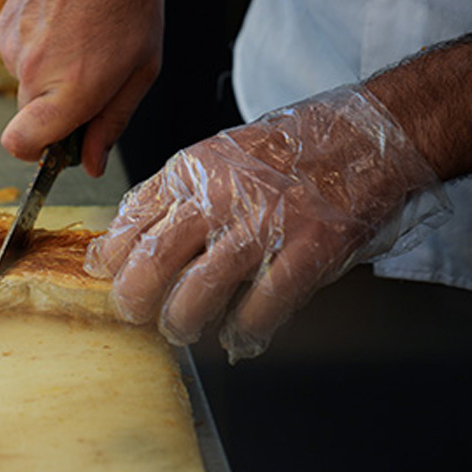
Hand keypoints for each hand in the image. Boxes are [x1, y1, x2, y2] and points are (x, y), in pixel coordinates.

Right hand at [0, 0, 162, 176]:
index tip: (57, 145)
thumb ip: (112, 122)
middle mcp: (34, 72)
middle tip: (92, 79)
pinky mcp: (3, 28)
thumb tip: (92, 163)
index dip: (36, 154)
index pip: (22, 146)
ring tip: (82, 39)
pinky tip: (64, 23)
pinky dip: (39, 49)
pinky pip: (19, 57)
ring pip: (27, 85)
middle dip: (56, 111)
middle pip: (30, 119)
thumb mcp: (141, 69)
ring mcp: (13, 48)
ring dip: (51, 75)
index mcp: (72, 90)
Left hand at [85, 85, 449, 360]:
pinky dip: (245, 329)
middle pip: (154, 259)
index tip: (104, 276)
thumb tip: (124, 231)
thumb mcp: (217, 155)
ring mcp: (265, 223)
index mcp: (193, 170)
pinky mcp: (308, 249)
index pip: (131, 219)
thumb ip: (174, 192)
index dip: (110, 256)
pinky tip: (238, 336)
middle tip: (133, 313)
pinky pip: (263, 304)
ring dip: (182, 321)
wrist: (367, 134)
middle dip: (134, 297)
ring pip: (199, 290)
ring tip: (181, 328)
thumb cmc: (290, 150)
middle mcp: (221, 195)